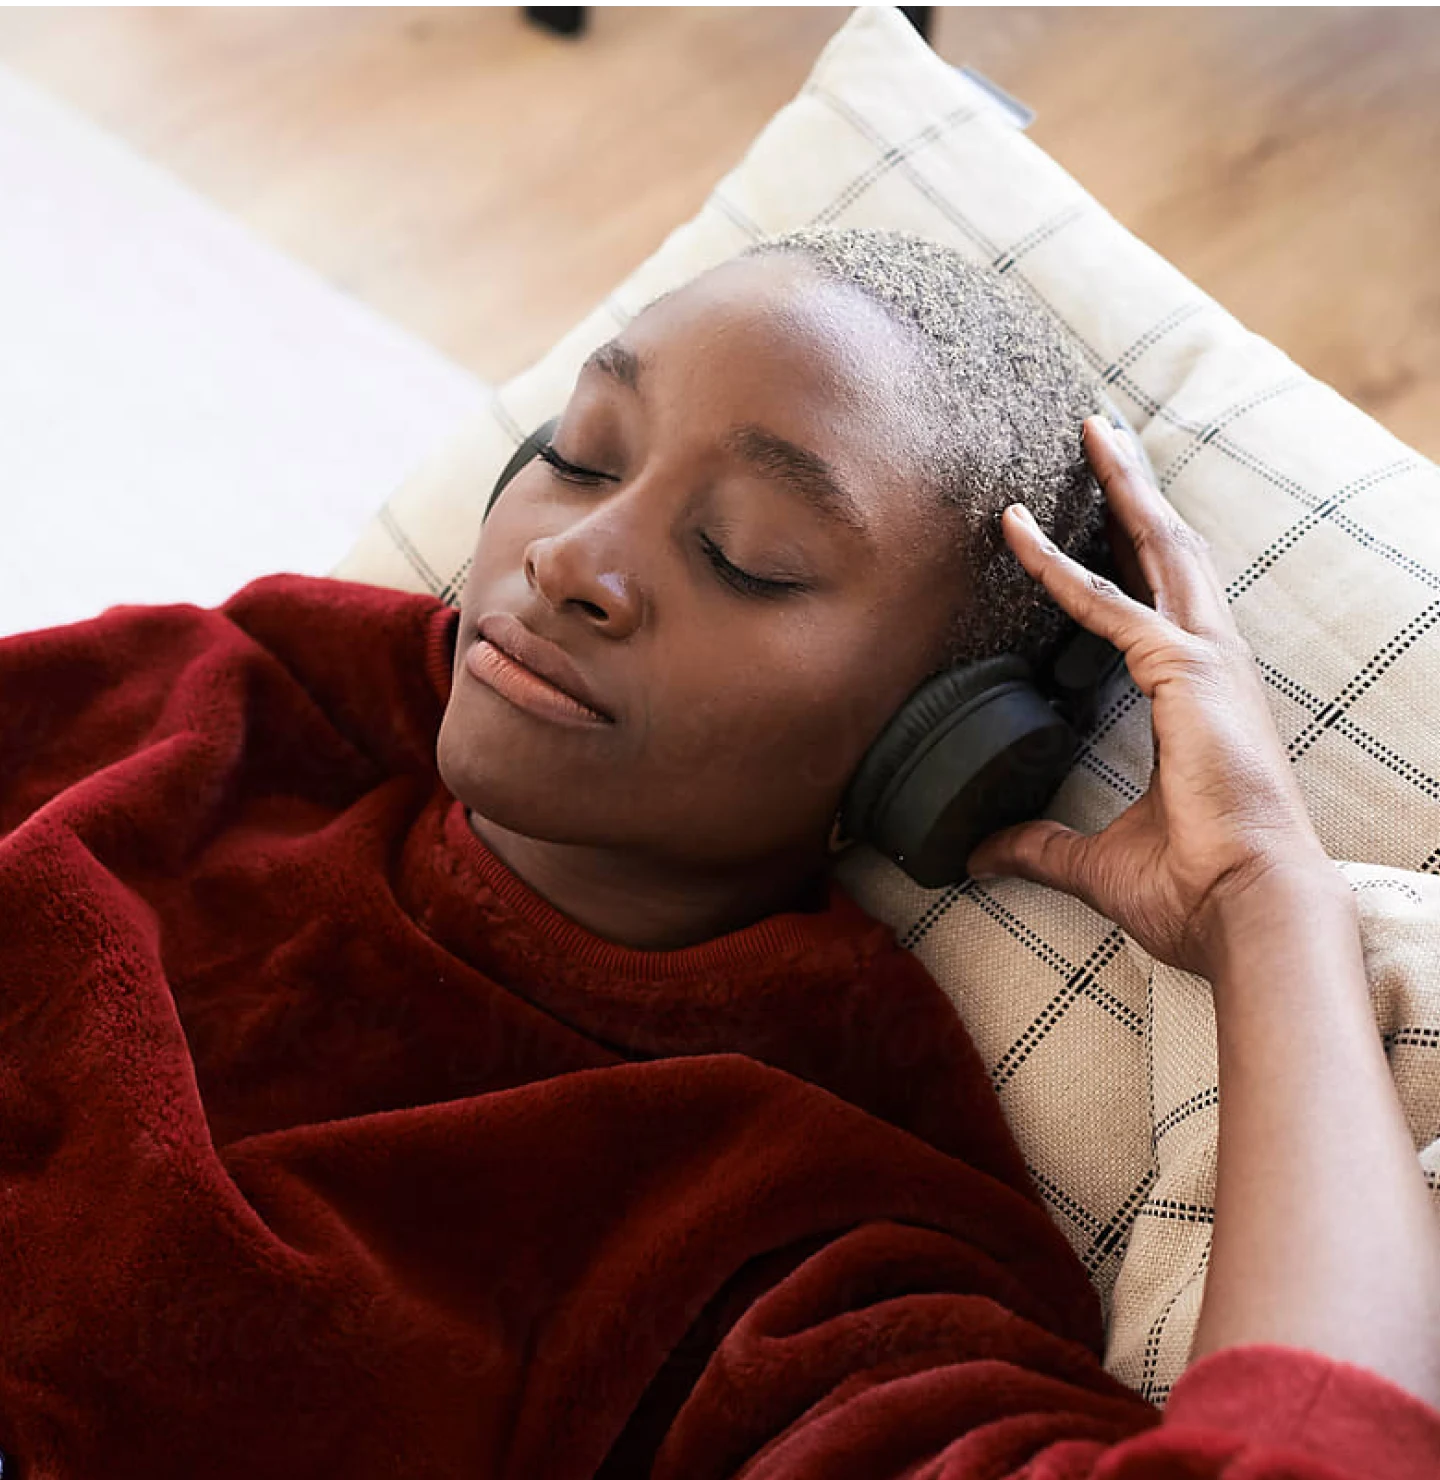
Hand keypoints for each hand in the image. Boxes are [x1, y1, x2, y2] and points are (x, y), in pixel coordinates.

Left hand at [965, 416, 1333, 979]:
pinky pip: (1107, 605)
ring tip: (1092, 430)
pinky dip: (1057, 567)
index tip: (1093, 513)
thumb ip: (1037, 845)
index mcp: (1201, 698)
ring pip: (1159, 549)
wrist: (1249, 913)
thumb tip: (981, 853)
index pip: (1158, 603)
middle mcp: (1213, 665)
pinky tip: (1015, 532)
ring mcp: (1207, 662)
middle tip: (1101, 432)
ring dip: (1121, 488)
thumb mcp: (1096, 862)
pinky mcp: (1186, 673)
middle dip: (1135, 489)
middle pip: (1170, 551)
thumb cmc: (1197, 891)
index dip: (1122, 556)